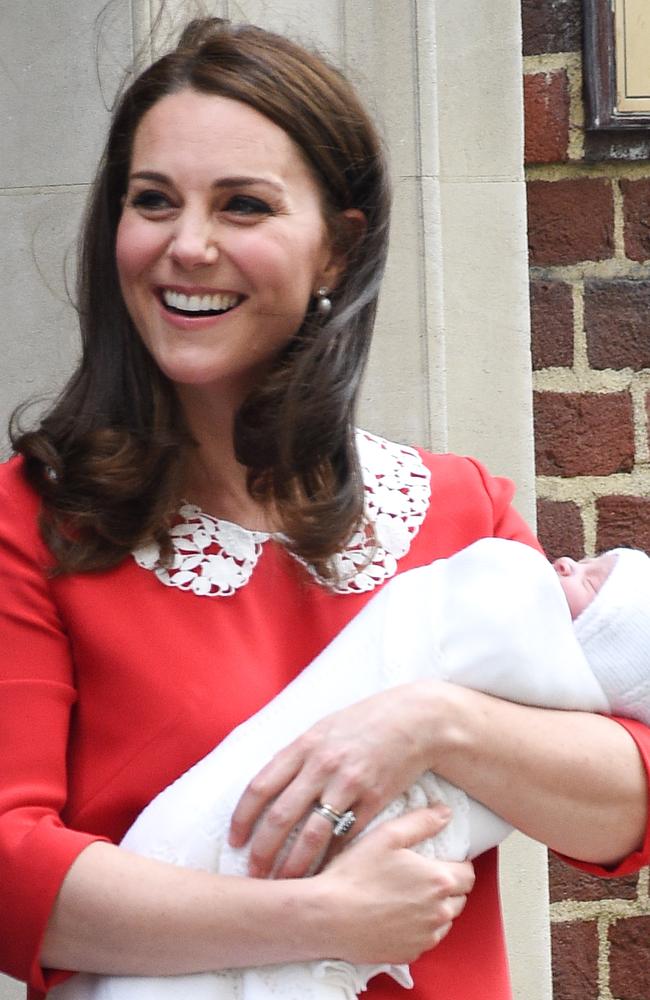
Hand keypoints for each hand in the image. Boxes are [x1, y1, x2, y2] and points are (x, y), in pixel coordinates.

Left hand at [229, 684, 435, 877]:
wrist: (416, 720)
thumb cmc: (365, 723)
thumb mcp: (323, 728)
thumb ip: (296, 756)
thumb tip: (266, 786)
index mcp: (304, 745)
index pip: (260, 786)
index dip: (243, 818)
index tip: (235, 841)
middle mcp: (322, 765)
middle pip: (281, 816)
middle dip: (263, 850)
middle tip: (254, 874)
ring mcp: (349, 784)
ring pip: (312, 834)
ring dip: (294, 865)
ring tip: (284, 886)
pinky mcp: (374, 801)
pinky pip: (347, 838)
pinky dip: (332, 861)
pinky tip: (322, 876)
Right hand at [316, 807, 474, 963]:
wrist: (329, 916)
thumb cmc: (356, 874)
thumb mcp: (387, 835)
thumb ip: (422, 822)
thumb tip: (446, 813)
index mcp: (438, 880)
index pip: (468, 874)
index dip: (457, 865)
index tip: (440, 860)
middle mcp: (439, 912)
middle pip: (459, 898)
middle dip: (447, 887)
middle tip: (420, 877)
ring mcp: (425, 937)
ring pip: (444, 921)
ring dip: (434, 909)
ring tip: (407, 897)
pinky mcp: (410, 954)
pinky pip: (425, 939)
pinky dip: (418, 928)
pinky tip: (396, 916)